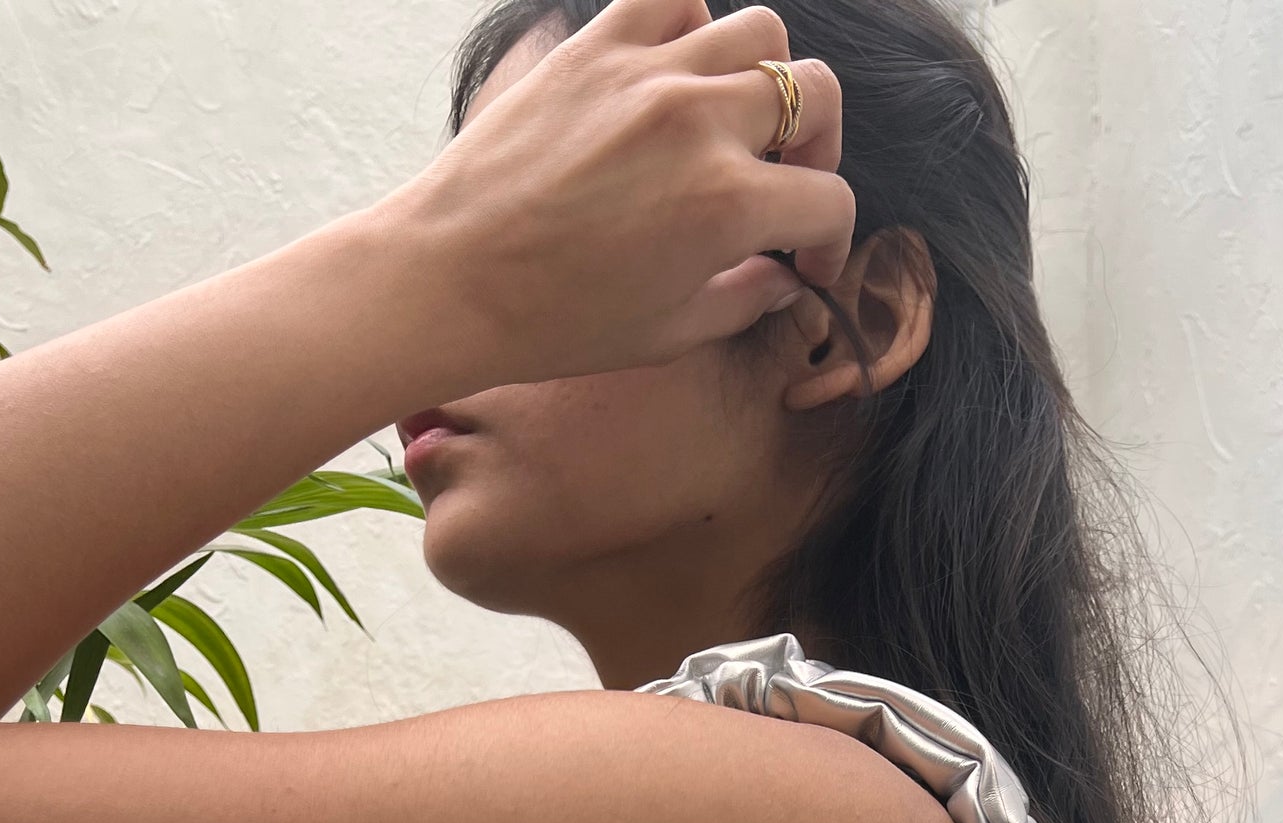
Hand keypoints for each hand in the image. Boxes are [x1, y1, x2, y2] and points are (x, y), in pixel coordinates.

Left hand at [389, 0, 852, 391]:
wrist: (451, 278)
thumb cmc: (556, 322)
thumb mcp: (671, 332)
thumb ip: (747, 300)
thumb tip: (786, 277)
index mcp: (726, 207)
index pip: (827, 201)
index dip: (831, 241)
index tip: (808, 263)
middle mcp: (698, 123)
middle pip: (815, 94)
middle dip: (818, 146)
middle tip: (786, 182)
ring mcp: (646, 73)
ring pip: (760, 32)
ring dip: (768, 78)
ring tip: (738, 122)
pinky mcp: (595, 46)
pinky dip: (691, 24)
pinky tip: (677, 73)